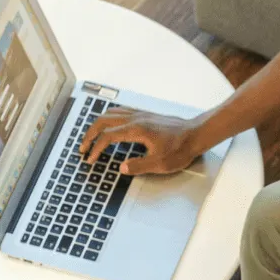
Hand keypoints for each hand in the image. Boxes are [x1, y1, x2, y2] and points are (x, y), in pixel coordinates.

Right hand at [79, 107, 203, 175]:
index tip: (89, 159)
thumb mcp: (160, 164)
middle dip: (90, 134)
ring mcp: (141, 114)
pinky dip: (109, 117)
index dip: (95, 149)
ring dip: (98, 124)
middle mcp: (136, 118)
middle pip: (104, 121)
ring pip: (111, 113)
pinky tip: (110, 125)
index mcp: (137, 130)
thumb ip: (138, 166)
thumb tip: (121, 167)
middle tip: (82, 147)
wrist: (197, 133)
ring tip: (91, 136)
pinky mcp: (146, 114)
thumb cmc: (181, 148)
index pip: (108, 137)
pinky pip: (121, 111)